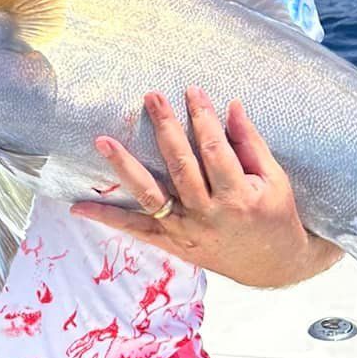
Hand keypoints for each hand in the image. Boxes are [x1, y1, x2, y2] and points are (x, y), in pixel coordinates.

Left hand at [70, 88, 342, 289]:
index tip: (191, 91)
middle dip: (166, 128)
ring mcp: (187, 231)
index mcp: (238, 196)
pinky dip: (109, 218)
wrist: (273, 266)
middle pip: (181, 166)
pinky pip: (136, 230)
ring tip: (104, 141)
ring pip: (152, 196)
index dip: (203, 118)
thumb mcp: (275, 179)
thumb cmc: (277, 216)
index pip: (215, 149)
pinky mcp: (173, 244)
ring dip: (125, 168)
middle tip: (151, 97)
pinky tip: (80, 207)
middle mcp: (209, 214)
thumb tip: (232, 106)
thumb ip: (251, 143)